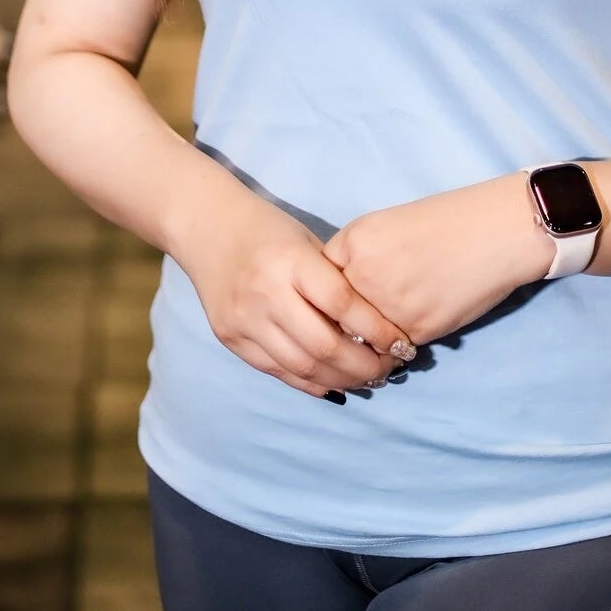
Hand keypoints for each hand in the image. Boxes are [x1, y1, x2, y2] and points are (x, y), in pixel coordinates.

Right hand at [178, 187, 417, 399]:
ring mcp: (245, 321)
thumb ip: (334, 280)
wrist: (208, 228)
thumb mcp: (306, 242)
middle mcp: (266, 294)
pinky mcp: (231, 339)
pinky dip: (310, 383)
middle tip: (389, 369)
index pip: (343, 305)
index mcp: (291, 261)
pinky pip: (277, 372)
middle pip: (324, 346)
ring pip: (302, 368)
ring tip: (367, 379)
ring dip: (341, 380)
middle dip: (364, 366)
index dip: (378, 330)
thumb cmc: (268, 230)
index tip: (403, 343)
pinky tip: (334, 383)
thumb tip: (376, 325)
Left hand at [320, 172, 553, 350]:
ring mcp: (388, 305)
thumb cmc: (447, 221)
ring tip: (384, 338)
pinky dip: (398, 348)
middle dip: (344, 327)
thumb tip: (345, 295)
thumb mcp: (388, 227)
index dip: (328, 298)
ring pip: (363, 339)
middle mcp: (363, 275)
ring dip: (369, 344)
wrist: (495, 230)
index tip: (337, 306)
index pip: (319, 284)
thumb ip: (360, 259)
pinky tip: (410, 335)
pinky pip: (393, 348)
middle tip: (356, 332)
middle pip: (335, 316)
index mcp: (353, 243)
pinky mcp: (415, 329)